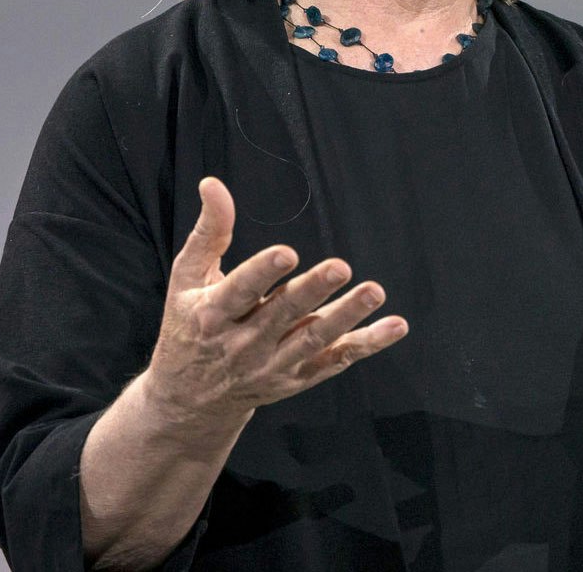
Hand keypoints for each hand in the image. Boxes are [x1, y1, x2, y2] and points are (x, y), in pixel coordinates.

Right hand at [141, 177, 407, 429]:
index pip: (239, 292)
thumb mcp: (187, 279)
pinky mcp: (297, 378)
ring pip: (313, 341)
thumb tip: (213, 184)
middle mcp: (243, 345)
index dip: (262, 273)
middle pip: (282, 315)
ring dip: (346, 317)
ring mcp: (272, 365)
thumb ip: (209, 233)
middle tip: (341, 267)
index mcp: (212, 315)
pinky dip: (366, 345)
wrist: (190, 398)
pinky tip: (395, 326)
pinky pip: (336, 360)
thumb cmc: (189, 324)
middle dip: (312, 291)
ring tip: (374, 292)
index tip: (287, 253)